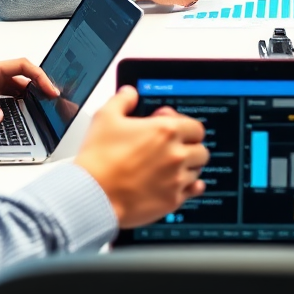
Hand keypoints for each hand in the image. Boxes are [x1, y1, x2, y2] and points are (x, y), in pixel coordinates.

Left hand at [0, 59, 57, 127]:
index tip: (49, 88)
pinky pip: (13, 93)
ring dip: (33, 92)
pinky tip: (29, 108)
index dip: (39, 75)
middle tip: (52, 98)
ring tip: (45, 104)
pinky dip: (24, 99)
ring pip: (21, 84)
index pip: (22, 66)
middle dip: (41, 84)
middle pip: (25, 74)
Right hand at [75, 86, 209, 227]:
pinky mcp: (172, 200)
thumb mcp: (105, 117)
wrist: (92, 195)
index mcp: (166, 131)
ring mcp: (176, 179)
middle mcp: (176, 154)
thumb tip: (130, 93)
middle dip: (190, 148)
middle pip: (201, 149)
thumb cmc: (98, 159)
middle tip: (175, 149)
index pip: (195, 127)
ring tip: (171, 167)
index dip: (185, 127)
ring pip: (197, 170)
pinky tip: (181, 184)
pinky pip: (193, 191)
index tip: (174, 130)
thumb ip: (122, 100)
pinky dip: (190, 187)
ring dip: (188, 167)